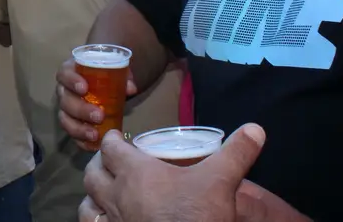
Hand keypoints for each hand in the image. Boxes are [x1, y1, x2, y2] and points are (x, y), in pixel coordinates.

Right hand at [57, 58, 136, 150]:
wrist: (106, 85)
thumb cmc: (107, 74)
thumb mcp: (116, 71)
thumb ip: (123, 76)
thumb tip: (130, 89)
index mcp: (71, 72)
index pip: (64, 74)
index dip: (71, 81)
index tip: (84, 88)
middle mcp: (65, 91)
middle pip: (65, 101)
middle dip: (81, 109)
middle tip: (99, 116)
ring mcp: (66, 109)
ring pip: (65, 119)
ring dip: (79, 128)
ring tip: (95, 134)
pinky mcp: (72, 124)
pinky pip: (72, 134)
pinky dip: (81, 140)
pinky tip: (92, 144)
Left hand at [83, 124, 266, 221]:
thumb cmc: (198, 215)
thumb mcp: (221, 181)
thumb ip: (236, 152)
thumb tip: (256, 128)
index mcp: (135, 174)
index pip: (110, 149)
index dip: (111, 141)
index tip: (116, 137)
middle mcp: (116, 197)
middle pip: (92, 174)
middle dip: (98, 166)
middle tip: (107, 163)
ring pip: (87, 205)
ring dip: (92, 197)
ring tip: (102, 195)